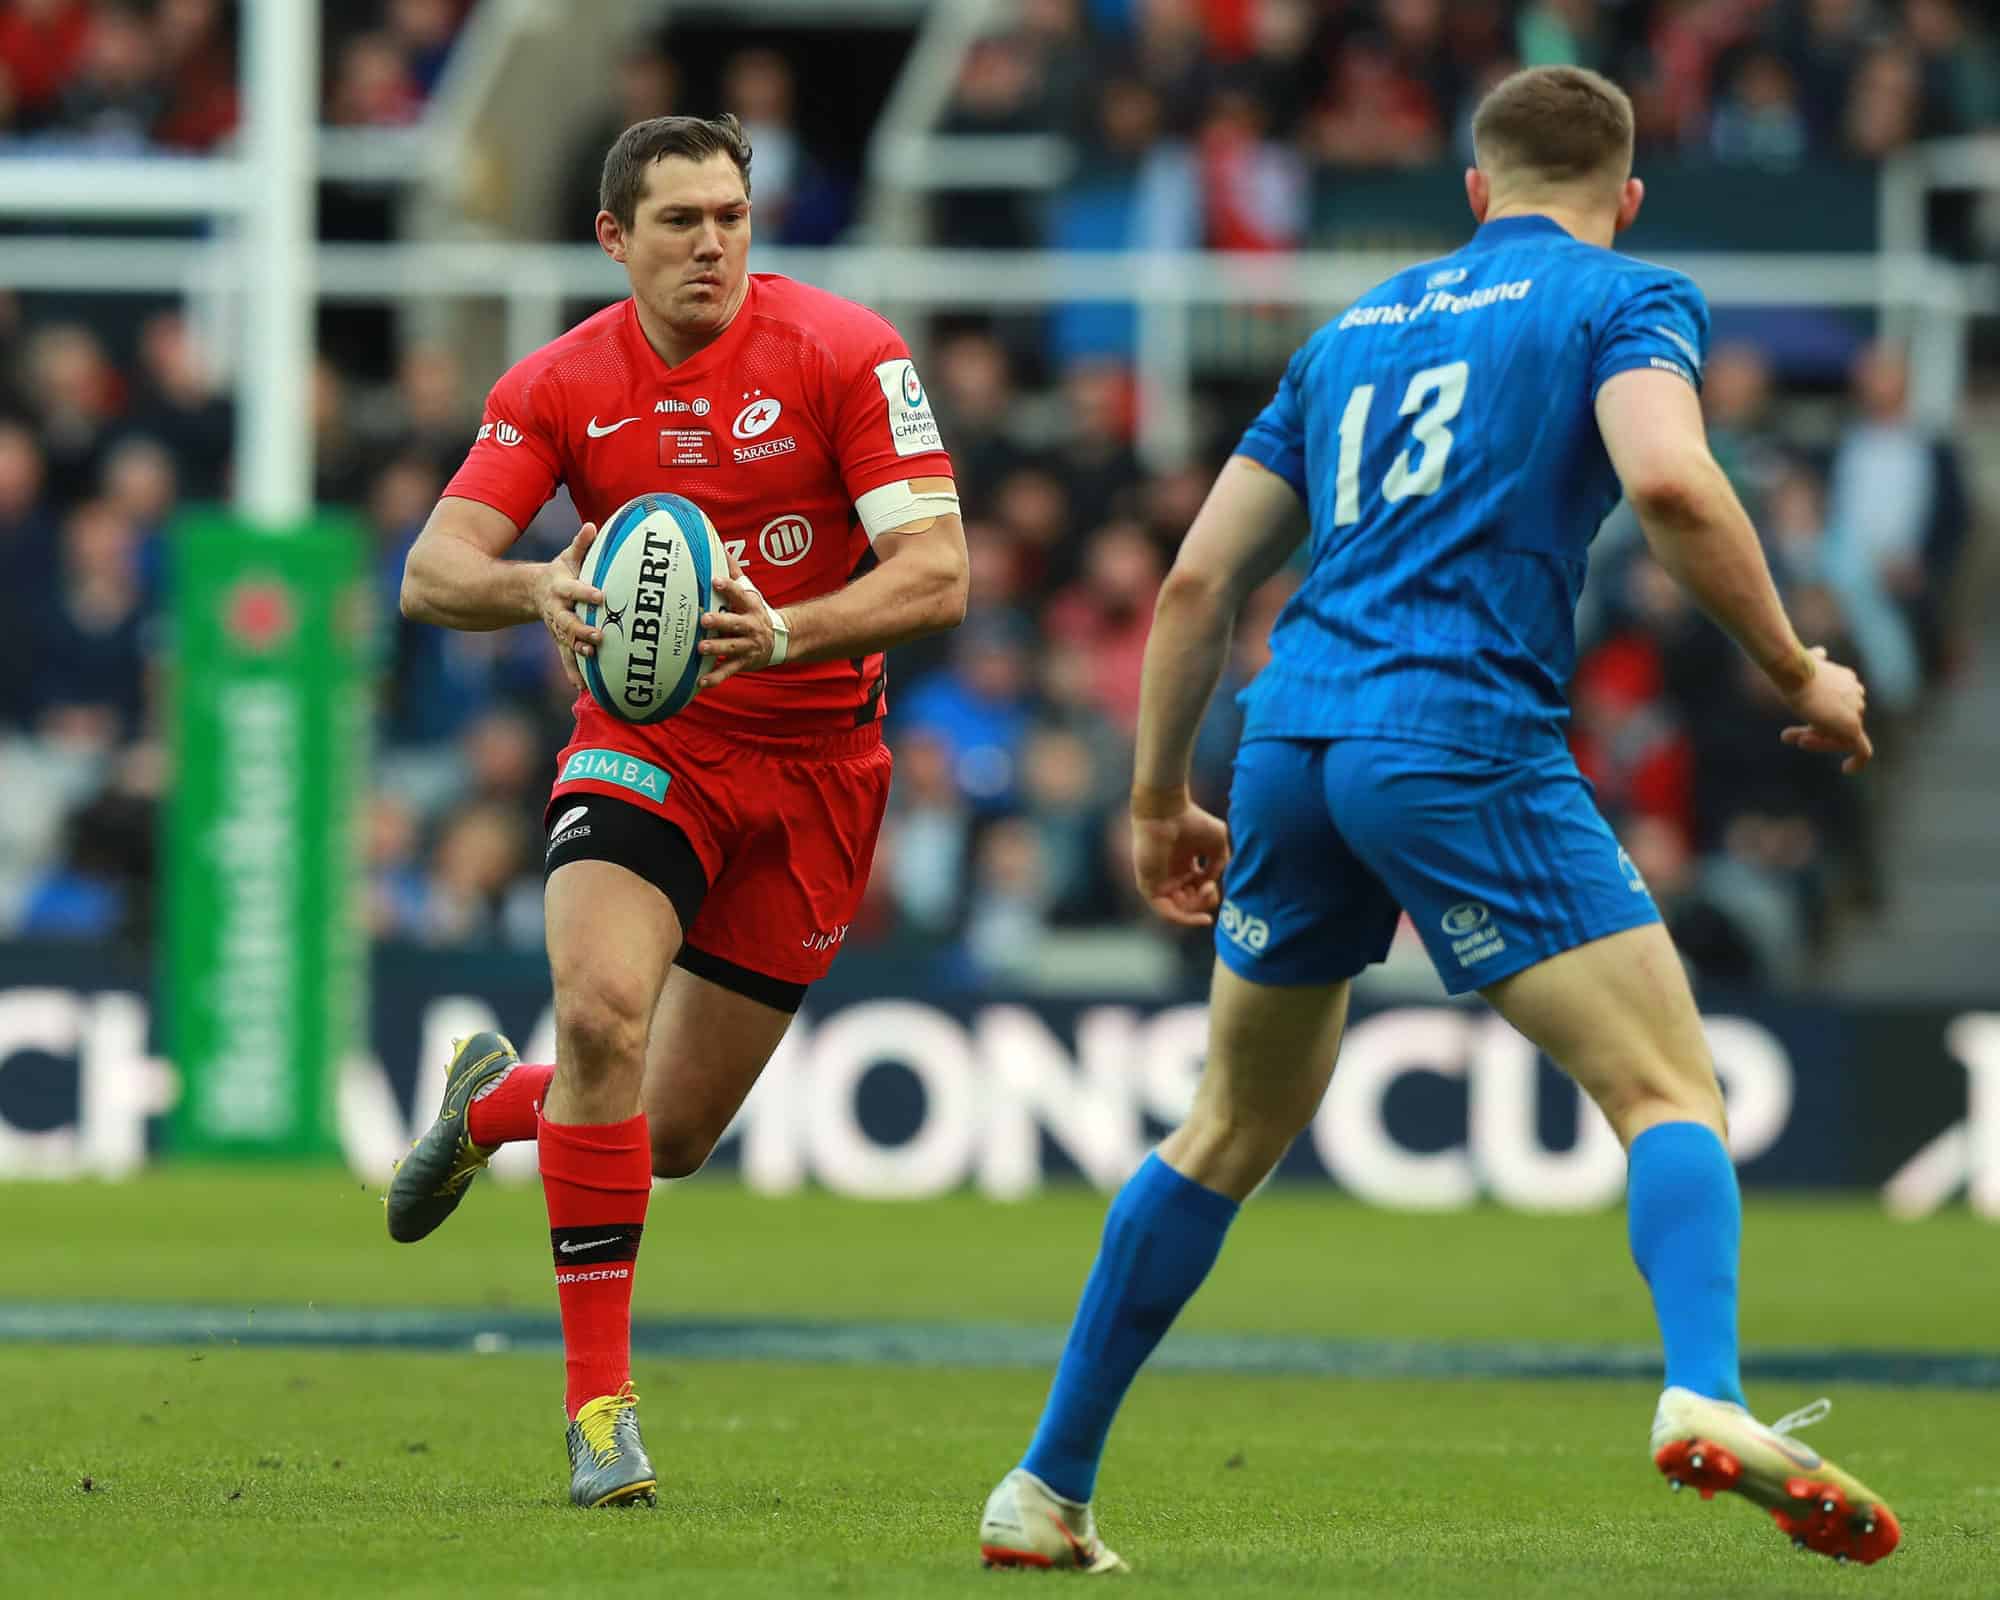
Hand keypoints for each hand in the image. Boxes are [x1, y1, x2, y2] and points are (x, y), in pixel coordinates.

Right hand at [538, 522, 603, 693]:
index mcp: (561, 588)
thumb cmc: (561, 571)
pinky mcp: (560, 640)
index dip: (585, 592)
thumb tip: (591, 526)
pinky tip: (582, 687)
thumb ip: (581, 544)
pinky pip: (566, 657)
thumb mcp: (568, 556)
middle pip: (567, 621)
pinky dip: (573, 671)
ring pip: (566, 642)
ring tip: (591, 659)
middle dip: (581, 630)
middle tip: (598, 636)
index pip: (575, 589)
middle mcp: (558, 609)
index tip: (600, 596)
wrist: (533, 592)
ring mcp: (557, 627)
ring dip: (578, 652)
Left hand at [697, 546, 783, 688]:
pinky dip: (715, 678)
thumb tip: (720, 547)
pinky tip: (701, 682)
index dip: (728, 587)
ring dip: (716, 648)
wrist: (781, 640)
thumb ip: (733, 572)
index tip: (715, 580)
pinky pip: (728, 671)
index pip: (739, 594)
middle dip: (720, 622)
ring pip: (731, 647)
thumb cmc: (756, 612)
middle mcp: (749, 626)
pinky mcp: (743, 662)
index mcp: (749, 606)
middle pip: (734, 623)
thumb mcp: (749, 592)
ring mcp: (747, 645)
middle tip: (704, 620)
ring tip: (701, 648)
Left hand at [1131, 798, 1230, 927]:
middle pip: (1189, 904)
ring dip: (1196, 908)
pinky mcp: (1148, 885)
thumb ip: (1219, 866)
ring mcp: (1159, 882)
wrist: (1166, 810)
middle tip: (1210, 889)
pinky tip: (1198, 917)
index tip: (1214, 885)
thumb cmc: (1191, 820)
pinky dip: (1182, 918)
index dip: (1209, 895)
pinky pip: (1164, 911)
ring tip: (1205, 893)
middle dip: (1204, 902)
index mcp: (1184, 866)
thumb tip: (1211, 885)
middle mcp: (1171, 876)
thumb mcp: (1217, 844)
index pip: (1198, 892)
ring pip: (1179, 910)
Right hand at [1778, 644, 1873, 774]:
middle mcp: (1856, 694)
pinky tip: (1847, 770)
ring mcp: (1855, 711)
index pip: (1838, 706)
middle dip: (1816, 733)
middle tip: (1789, 737)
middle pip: (1840, 724)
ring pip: (1842, 738)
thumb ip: (1816, 661)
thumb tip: (1820, 652)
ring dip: (1819, 742)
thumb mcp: (1806, 662)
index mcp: (1847, 681)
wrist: (1796, 672)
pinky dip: (1857, 762)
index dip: (1818, 718)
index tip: (1800, 722)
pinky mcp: (1852, 727)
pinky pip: (1861, 751)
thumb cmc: (1794, 668)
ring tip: (1798, 740)